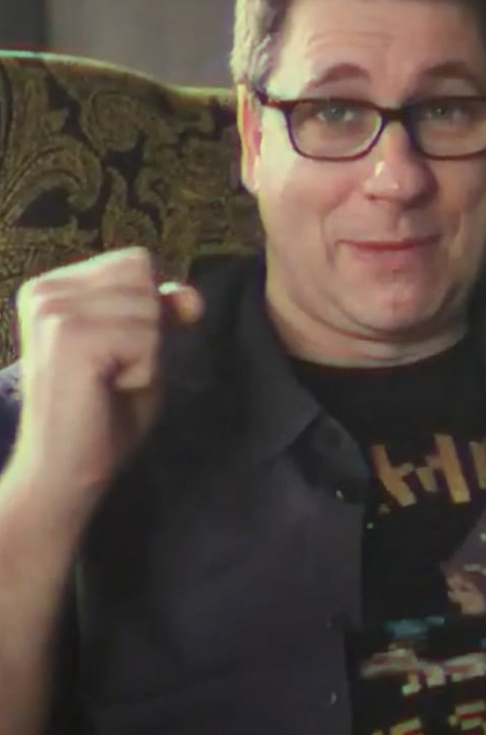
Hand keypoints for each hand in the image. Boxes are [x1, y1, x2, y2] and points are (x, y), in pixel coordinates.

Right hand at [8, 248, 202, 516]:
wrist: (64, 472)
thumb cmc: (102, 413)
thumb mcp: (142, 350)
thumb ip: (163, 312)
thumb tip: (191, 295)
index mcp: (53, 287)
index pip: (136, 262)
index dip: (149, 307)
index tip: (116, 351)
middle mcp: (45, 290)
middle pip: (144, 280)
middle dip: (147, 331)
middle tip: (110, 371)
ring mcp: (54, 311)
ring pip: (149, 309)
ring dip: (145, 354)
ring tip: (107, 382)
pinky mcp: (70, 336)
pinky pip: (147, 337)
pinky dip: (143, 370)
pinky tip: (108, 390)